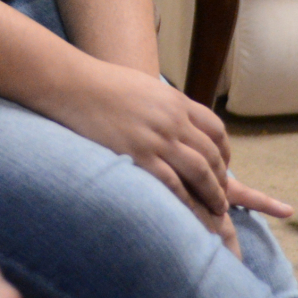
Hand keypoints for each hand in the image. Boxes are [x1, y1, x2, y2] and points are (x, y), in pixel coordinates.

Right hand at [39, 61, 281, 255]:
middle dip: (222, 179)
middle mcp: (173, 121)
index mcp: (176, 102)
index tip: (224, 167)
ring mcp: (157, 139)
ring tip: (217, 211)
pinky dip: (187, 201)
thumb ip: (163, 106)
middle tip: (224, 197)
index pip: (216, 130)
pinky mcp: (139, 156)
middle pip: (212, 154)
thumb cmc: (101, 85)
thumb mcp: (144, 87)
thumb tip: (174, 119)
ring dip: (213, 194)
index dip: (225, 152)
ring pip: (200, 172)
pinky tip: (190, 212)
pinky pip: (173, 184)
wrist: (72, 85)